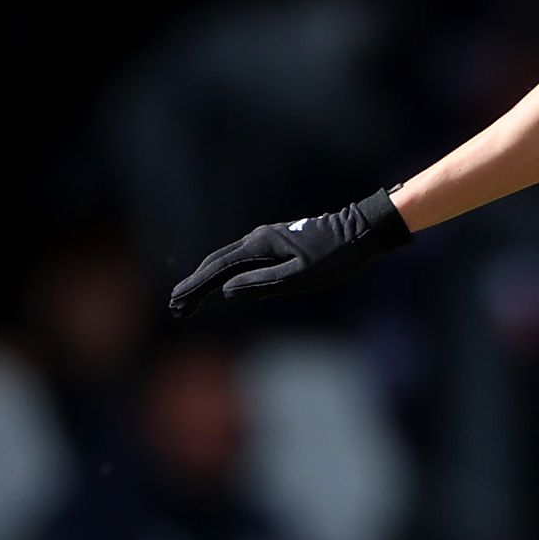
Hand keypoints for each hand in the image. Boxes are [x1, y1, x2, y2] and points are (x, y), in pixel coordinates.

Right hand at [169, 188, 410, 317]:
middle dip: (195, 285)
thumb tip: (226, 292)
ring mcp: (266, 238)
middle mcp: (257, 237)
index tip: (178, 303)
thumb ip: (261, 283)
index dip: (196, 287)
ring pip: (226, 259)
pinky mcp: (275, 243)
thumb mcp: (300, 276)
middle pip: (216, 262)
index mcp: (260, 244)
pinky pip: (240, 259)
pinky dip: (223, 273)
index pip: (218, 268)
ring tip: (190, 300)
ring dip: (206, 280)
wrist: (362, 232)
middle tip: (176, 307)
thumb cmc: (336, 257)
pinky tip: (219, 284)